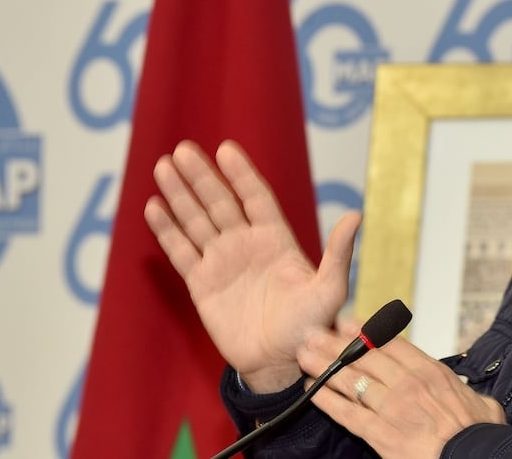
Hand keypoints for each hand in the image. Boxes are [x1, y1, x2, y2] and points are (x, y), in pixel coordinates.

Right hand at [144, 139, 357, 391]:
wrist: (281, 362)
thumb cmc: (310, 326)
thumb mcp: (330, 289)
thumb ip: (338, 253)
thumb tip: (356, 216)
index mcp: (277, 240)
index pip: (256, 197)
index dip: (241, 174)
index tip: (226, 149)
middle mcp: (247, 244)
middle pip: (220, 202)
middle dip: (202, 176)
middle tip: (183, 150)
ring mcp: (223, 262)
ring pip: (197, 220)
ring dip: (180, 194)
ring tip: (163, 167)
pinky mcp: (202, 284)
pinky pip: (181, 251)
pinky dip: (167, 230)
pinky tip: (155, 207)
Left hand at [300, 324, 505, 458]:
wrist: (472, 457)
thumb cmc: (477, 435)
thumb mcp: (481, 403)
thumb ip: (467, 393)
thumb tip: (471, 394)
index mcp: (431, 373)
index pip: (392, 344)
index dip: (366, 331)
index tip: (349, 322)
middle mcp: (408, 385)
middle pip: (364, 357)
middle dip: (336, 344)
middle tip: (316, 333)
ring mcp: (392, 408)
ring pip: (351, 380)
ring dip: (325, 366)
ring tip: (305, 355)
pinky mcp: (380, 434)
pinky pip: (347, 414)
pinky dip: (328, 400)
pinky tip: (312, 390)